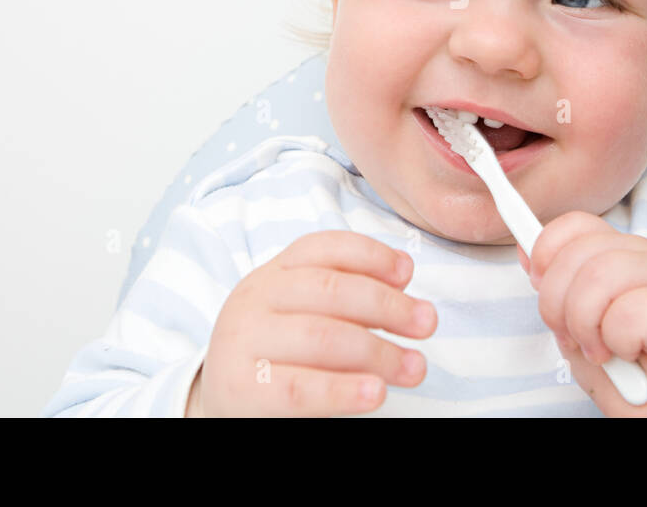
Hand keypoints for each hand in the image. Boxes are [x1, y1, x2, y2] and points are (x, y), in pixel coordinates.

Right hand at [190, 230, 436, 416]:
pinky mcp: (242, 389)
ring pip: (322, 337)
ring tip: (415, 368)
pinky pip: (300, 388)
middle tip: (427, 323)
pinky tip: (375, 392)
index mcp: (274, 273)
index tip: (408, 273)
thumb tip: (403, 281)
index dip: (370, 254)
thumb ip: (345, 295)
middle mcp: (256, 299)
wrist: (219, 398)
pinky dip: (343, 390)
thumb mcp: (301, 311)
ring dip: (379, 352)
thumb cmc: (276, 353)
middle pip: (330, 290)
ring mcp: (244, 343)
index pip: (324, 248)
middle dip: (387, 305)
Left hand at [520, 211, 646, 416]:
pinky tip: (632, 353)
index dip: (546, 252)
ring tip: (602, 351)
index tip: (538, 285)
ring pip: (598, 277)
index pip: (576, 225)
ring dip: (586, 326)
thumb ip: (557, 285)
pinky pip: (627, 314)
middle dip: (557, 304)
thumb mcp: (578, 322)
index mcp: (621, 251)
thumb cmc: (630, 366)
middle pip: (578, 253)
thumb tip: (525, 249)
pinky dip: (618, 343)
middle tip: (573, 338)